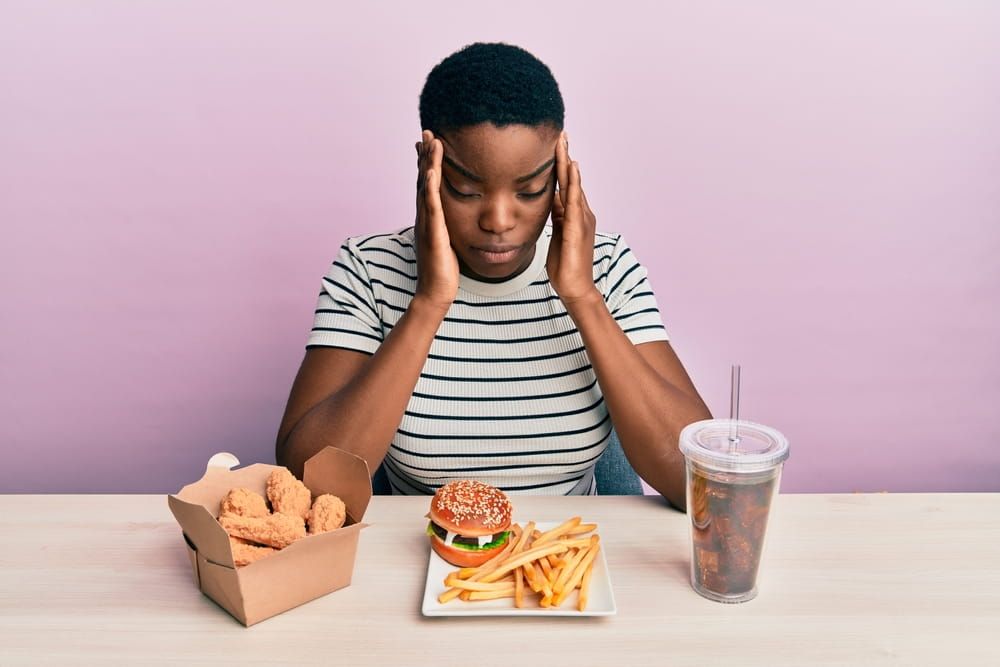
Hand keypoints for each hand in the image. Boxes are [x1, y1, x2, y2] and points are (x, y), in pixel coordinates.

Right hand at [413, 130, 458, 311]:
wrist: (436, 292)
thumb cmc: (444, 269)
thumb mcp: (449, 240)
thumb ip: (449, 226)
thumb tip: (458, 216)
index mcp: (430, 217)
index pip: (429, 184)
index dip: (428, 162)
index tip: (430, 141)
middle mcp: (425, 217)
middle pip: (423, 180)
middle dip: (424, 155)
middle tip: (426, 131)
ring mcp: (427, 224)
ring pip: (426, 188)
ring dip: (427, 164)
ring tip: (430, 142)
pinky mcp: (433, 234)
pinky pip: (431, 208)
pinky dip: (431, 188)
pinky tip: (432, 172)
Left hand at [547, 132, 600, 305]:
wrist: (575, 288)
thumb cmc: (566, 265)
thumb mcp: (557, 234)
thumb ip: (557, 216)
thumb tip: (552, 200)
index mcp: (573, 214)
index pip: (564, 184)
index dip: (559, 165)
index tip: (554, 145)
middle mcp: (581, 213)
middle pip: (570, 179)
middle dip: (564, 156)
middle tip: (560, 133)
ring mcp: (581, 219)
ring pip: (573, 185)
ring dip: (567, 163)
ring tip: (563, 142)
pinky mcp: (578, 228)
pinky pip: (575, 201)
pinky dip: (573, 183)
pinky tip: (571, 168)